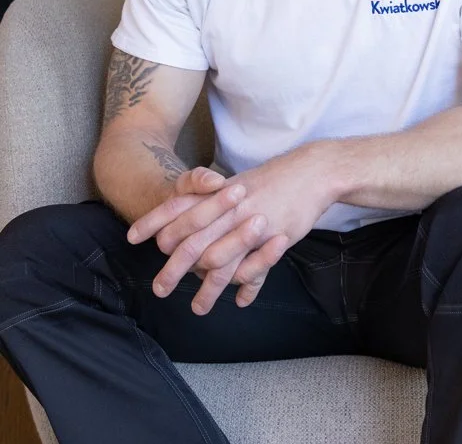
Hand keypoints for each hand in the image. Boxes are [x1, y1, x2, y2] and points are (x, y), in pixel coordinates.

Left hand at [129, 143, 335, 314]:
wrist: (311, 170)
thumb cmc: (274, 179)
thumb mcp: (238, 184)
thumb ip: (212, 200)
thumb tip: (187, 218)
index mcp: (217, 192)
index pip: (176, 206)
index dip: (153, 221)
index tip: (132, 237)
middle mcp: (229, 208)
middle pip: (192, 241)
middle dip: (173, 269)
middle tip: (159, 289)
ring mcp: (251, 224)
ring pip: (221, 263)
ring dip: (208, 290)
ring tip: (197, 309)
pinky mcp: (273, 238)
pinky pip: (256, 268)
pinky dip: (248, 286)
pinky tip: (242, 301)